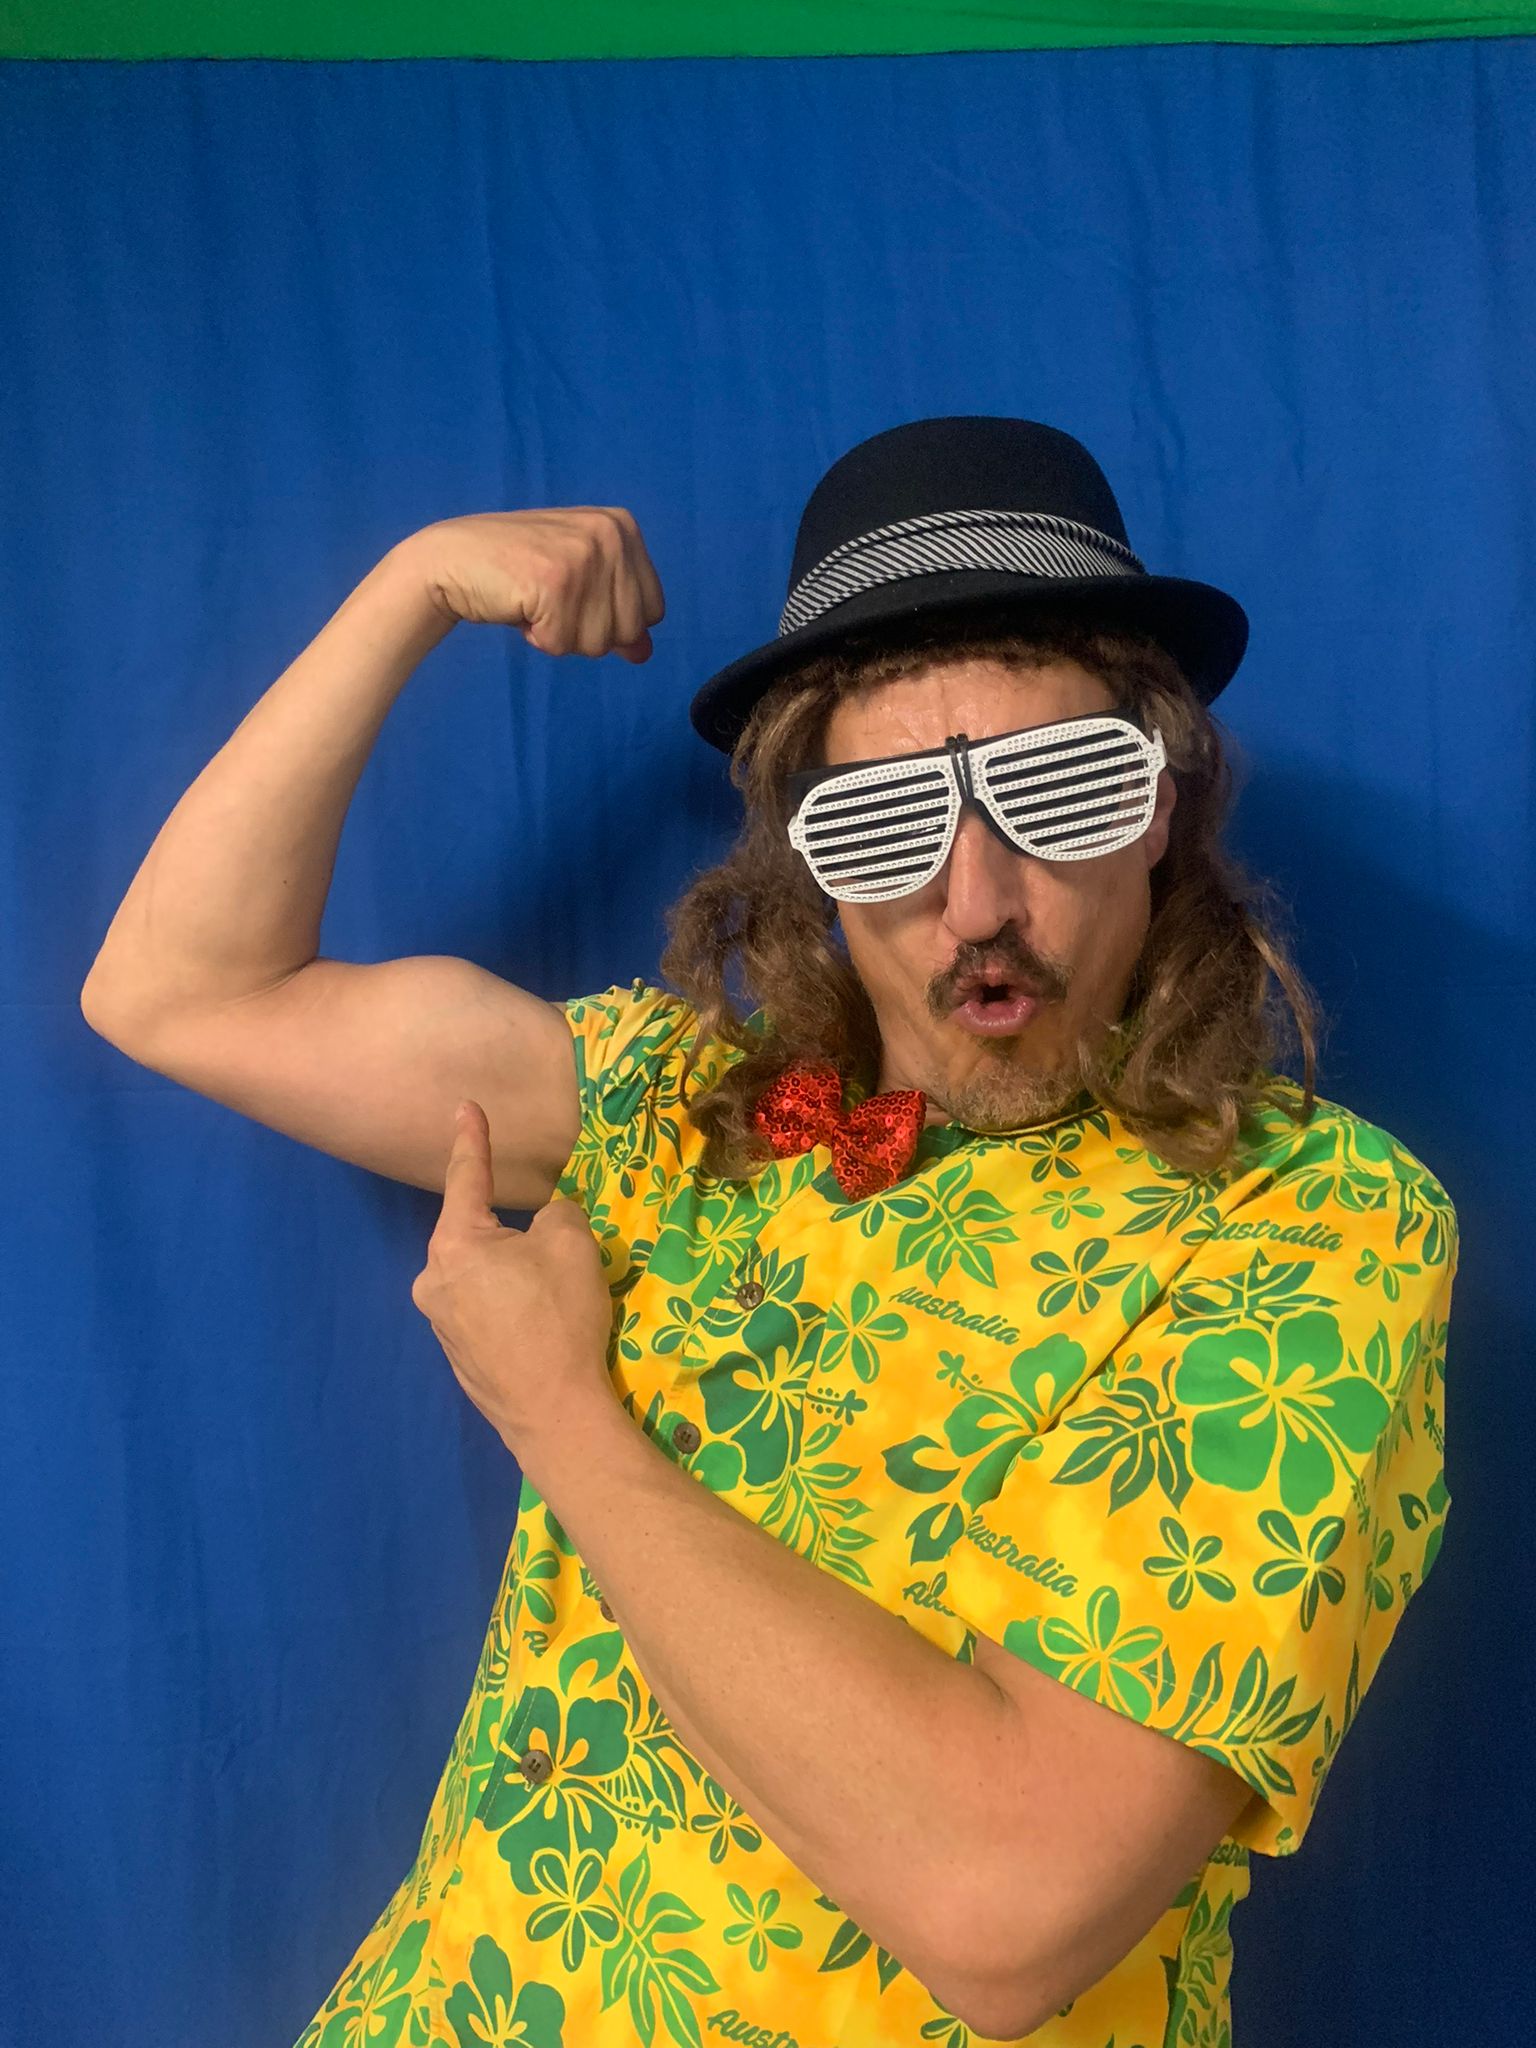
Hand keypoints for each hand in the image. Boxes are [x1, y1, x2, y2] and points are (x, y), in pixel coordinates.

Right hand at [399, 506, 665, 661]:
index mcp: (624, 527)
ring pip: (598, 643)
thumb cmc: (517, 570)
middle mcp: (611, 535)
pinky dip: (539, 638)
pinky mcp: (556, 582)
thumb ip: (617, 611)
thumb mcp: (579, 581)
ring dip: (561, 636)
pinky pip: (563, 644)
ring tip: (535, 601)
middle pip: (630, 630)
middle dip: (587, 631)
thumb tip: (645, 653)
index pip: (653, 611)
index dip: (612, 621)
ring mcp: (585, 556)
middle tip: (551, 600)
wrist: (453, 559)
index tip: (575, 597)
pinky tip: (521, 606)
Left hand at [410, 1099, 615, 1451]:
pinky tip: (540, 1330)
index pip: (468, 1178)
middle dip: (512, 1234)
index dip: (472, 1139)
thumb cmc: (559, 1318)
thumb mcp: (572, 1244)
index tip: (464, 1107)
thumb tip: (545, 1221)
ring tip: (555, 1301)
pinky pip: (484, 1312)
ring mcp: (440, 1324)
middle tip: (556, 1256)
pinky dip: (510, 1309)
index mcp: (455, 1245)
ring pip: (481, 1276)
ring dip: (512, 1275)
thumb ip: (556, 1213)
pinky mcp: (458, 1358)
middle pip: (475, 1235)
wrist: (554, 1414)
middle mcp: (433, 1281)